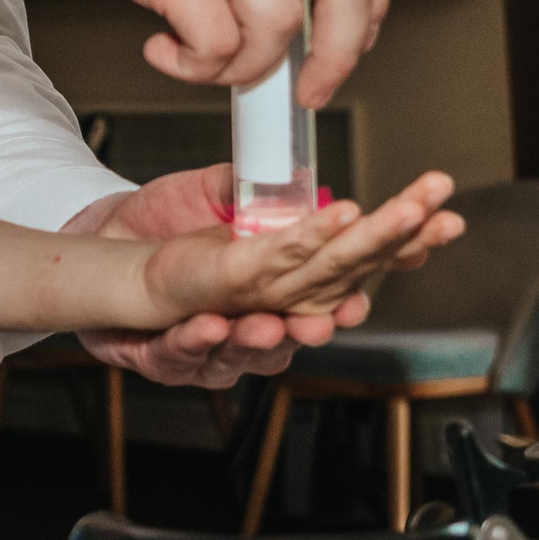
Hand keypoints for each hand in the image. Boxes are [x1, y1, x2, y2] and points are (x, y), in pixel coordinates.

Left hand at [66, 166, 457, 386]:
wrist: (99, 254)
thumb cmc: (163, 225)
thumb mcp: (214, 193)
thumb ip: (255, 190)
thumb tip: (301, 183)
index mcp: (292, 274)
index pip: (358, 263)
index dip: (401, 246)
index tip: (439, 222)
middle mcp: (273, 314)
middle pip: (328, 307)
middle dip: (352, 296)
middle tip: (374, 275)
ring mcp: (228, 339)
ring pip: (265, 348)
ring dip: (280, 335)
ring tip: (286, 320)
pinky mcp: (175, 351)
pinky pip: (192, 355)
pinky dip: (205, 342)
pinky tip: (221, 327)